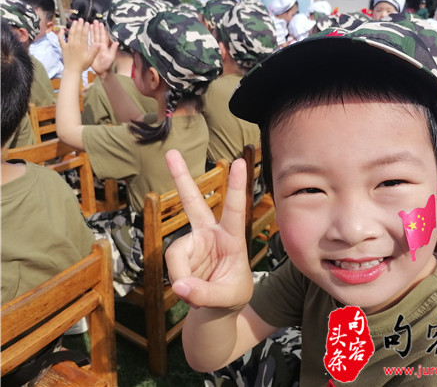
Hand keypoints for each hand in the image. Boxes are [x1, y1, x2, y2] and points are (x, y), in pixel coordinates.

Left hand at [58, 19, 99, 74]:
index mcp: (82, 46)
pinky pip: (61, 39)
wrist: (72, 70)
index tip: (87, 23)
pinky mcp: (63, 47)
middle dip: (79, 25)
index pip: (84, 34)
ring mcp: (68, 45)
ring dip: (72, 27)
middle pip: (77, 32)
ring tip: (74, 22)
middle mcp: (75, 44)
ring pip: (70, 34)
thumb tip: (99, 44)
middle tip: (81, 19)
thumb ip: (94, 51)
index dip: (85, 28)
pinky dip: (60, 34)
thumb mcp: (91, 59)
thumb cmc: (82, 65)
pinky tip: (62, 30)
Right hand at [89, 20, 117, 78]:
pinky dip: (87, 37)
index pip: (103, 36)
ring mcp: (95, 47)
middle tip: (95, 21)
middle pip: (98, 35)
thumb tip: (117, 43)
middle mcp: (100, 45)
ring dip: (92, 31)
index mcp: (104, 46)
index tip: (100, 24)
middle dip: (96, 28)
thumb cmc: (107, 65)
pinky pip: (88, 42)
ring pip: (93, 37)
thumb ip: (113, 49)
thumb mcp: (111, 57)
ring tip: (90, 24)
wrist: (102, 71)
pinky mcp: (91, 50)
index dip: (102, 30)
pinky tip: (85, 33)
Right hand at [164, 150, 252, 309]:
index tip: (239, 162)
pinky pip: (172, 265)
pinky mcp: (181, 254)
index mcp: (233, 238)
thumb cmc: (232, 296)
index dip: (236, 187)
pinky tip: (188, 289)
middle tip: (171, 152)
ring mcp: (194, 243)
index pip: (236, 210)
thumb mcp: (228, 298)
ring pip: (176, 253)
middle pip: (193, 203)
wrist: (218, 309)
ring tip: (194, 293)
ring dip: (182, 275)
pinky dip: (178, 280)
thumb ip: (205, 294)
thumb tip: (179, 286)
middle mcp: (211, 234)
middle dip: (182, 178)